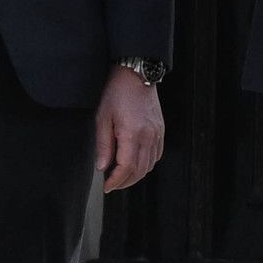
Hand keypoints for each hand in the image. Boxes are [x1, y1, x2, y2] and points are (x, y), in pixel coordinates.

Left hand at [93, 68, 166, 191]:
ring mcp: (157, 134)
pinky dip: (147, 164)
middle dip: (125, 182)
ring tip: (122, 176)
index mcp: (132, 134)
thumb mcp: (103, 118)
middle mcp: (148, 137)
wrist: (137, 76)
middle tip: (112, 185)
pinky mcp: (160, 131)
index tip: (106, 186)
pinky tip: (136, 163)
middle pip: (140, 170)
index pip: (126, 167)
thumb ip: (103, 145)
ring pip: (150, 165)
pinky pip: (156, 155)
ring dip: (136, 175)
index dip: (116, 181)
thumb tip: (102, 167)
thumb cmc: (117, 93)